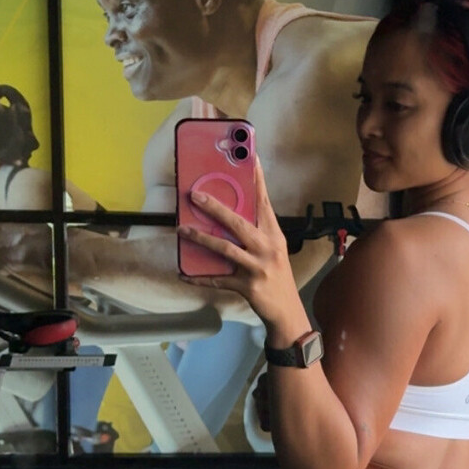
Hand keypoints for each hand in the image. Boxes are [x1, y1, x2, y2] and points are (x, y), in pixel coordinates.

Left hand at [177, 157, 305, 337]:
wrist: (287, 310)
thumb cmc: (277, 275)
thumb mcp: (273, 249)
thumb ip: (257, 232)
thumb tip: (228, 212)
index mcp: (274, 235)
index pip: (264, 203)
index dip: (257, 180)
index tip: (250, 158)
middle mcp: (268, 248)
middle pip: (239, 223)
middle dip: (215, 208)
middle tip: (195, 196)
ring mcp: (258, 268)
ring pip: (225, 249)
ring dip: (201, 238)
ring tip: (181, 229)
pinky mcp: (248, 287)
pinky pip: (218, 279)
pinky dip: (199, 277)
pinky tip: (183, 274)